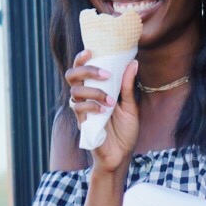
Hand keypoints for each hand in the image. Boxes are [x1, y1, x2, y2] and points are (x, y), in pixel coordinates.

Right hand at [65, 50, 139, 174]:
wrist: (122, 155)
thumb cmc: (125, 130)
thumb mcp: (131, 107)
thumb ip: (128, 86)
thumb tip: (133, 63)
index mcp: (96, 89)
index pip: (82, 69)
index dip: (82, 58)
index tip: (91, 51)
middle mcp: (86, 97)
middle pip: (72, 75)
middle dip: (86, 70)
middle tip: (105, 74)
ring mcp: (82, 109)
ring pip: (75, 91)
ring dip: (94, 92)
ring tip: (111, 101)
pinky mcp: (81, 122)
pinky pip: (77, 108)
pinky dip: (91, 106)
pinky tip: (104, 111)